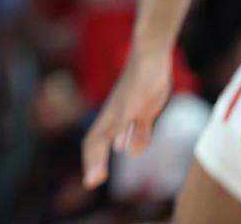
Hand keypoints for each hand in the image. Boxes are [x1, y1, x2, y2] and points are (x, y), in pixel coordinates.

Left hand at [81, 48, 171, 188]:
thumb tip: (131, 151)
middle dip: (92, 163)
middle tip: (91, 184)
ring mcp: (119, 107)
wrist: (149, 57)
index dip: (94, 161)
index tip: (93, 181)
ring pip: (102, 133)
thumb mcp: (144, 114)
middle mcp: (111, 114)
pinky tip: (119, 147)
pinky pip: (121, 119)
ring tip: (96, 177)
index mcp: (114, 119)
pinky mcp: (130, 100)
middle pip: (94, 140)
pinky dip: (118, 135)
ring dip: (98, 156)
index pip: (96, 142)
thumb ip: (138, 132)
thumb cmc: (146, 83)